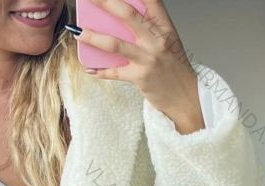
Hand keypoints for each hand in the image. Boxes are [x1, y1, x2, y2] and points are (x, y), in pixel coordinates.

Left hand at [73, 0, 204, 133]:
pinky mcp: (140, 77)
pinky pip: (114, 72)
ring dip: (93, 37)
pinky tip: (90, 68)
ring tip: (78, 33)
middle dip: (106, 3)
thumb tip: (123, 20)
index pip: (150, 0)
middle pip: (128, 15)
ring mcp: (148, 58)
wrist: (185, 97)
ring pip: (115, 44)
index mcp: (164, 27)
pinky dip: (100, 71)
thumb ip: (150, 29)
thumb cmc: (174, 69)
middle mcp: (156, 40)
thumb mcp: (167, 43)